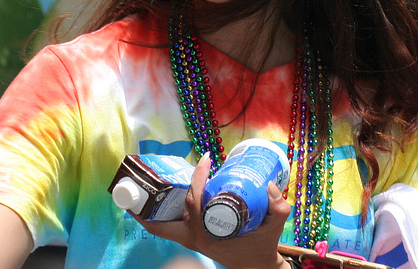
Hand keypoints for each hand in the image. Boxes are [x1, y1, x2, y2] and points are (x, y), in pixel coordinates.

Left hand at [133, 153, 291, 268]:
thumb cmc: (262, 246)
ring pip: (161, 227)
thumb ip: (279, 207)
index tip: (206, 159)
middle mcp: (194, 239)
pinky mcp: (193, 238)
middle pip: (160, 225)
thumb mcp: (275, 227)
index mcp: (208, 236)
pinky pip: (170, 226)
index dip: (197, 180)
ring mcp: (191, 240)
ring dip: (151, 210)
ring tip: (144, 186)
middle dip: (145, 208)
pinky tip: (165, 194)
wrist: (258, 266)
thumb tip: (270, 185)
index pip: (194, 204)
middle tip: (139, 184)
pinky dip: (163, 213)